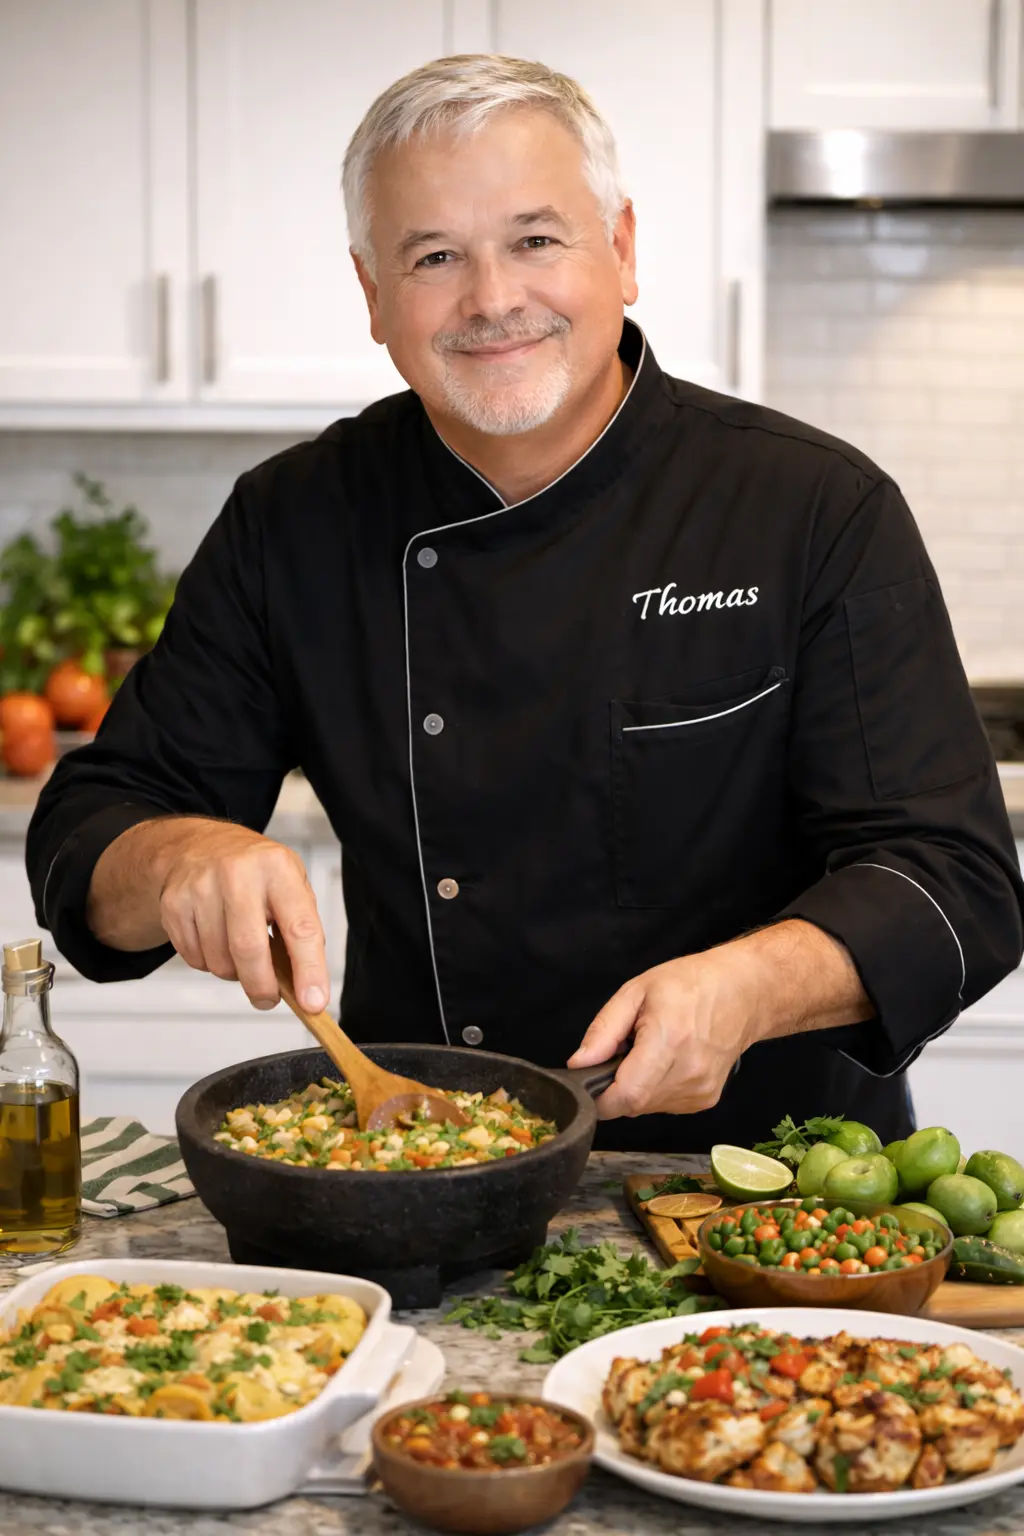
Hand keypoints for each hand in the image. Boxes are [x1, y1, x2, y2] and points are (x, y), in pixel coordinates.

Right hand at [156, 822, 327, 1012]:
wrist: (198, 846)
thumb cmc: (254, 872)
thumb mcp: (290, 884)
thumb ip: (300, 930)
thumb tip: (306, 987)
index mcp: (278, 867)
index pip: (299, 927)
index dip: (309, 969)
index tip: (314, 1002)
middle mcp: (238, 872)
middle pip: (249, 949)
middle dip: (262, 986)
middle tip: (269, 999)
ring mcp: (201, 886)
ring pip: (219, 961)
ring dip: (234, 973)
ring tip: (240, 953)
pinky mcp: (174, 903)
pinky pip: (195, 959)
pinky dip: (209, 964)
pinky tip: (216, 940)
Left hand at [567, 947, 759, 1119]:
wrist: (742, 993)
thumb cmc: (689, 984)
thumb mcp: (636, 992)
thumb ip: (603, 1031)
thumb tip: (578, 1064)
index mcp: (669, 1040)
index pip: (626, 1096)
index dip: (599, 1096)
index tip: (591, 1079)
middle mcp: (689, 1072)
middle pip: (632, 1105)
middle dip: (616, 1086)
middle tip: (624, 1053)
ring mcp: (700, 1090)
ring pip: (646, 1108)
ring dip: (636, 1088)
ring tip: (649, 1054)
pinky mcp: (706, 1099)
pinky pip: (664, 1106)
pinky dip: (655, 1090)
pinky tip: (666, 1064)